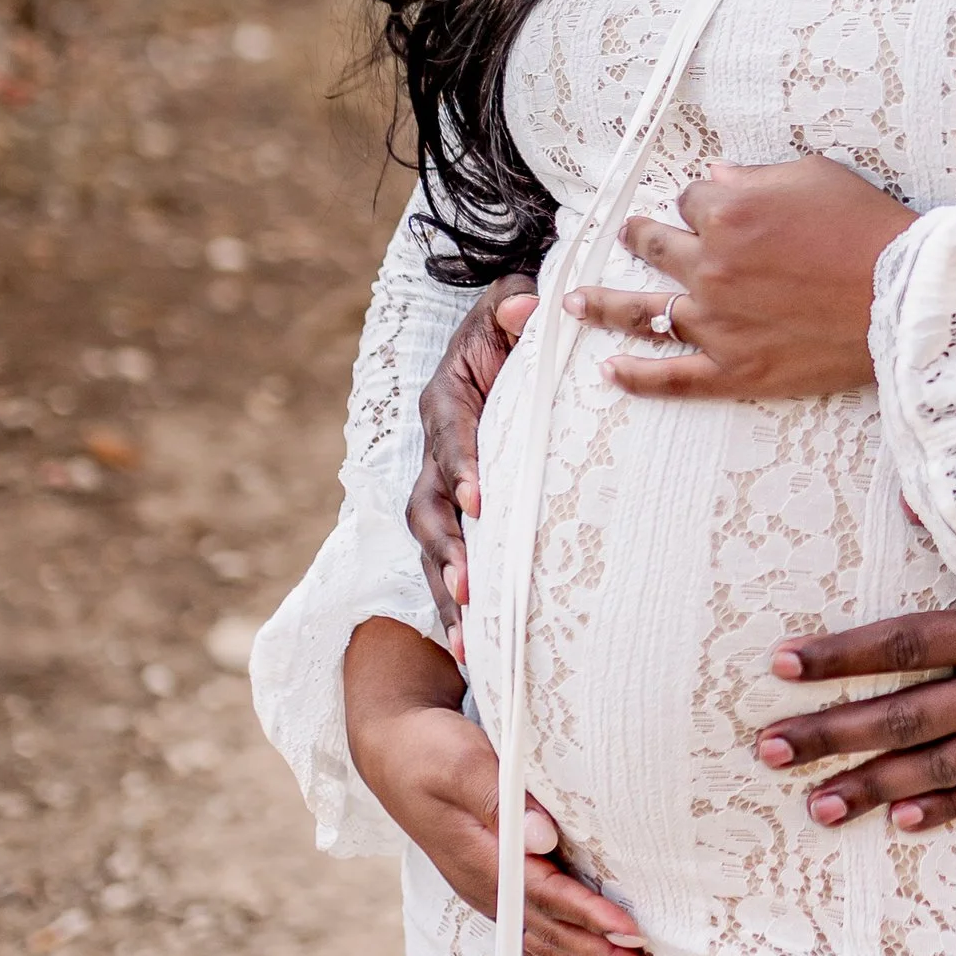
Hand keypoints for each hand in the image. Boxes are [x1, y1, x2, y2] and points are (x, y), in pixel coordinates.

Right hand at [342, 617, 661, 955]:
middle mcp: (485, 886)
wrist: (393, 752)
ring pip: (545, 942)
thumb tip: (543, 837)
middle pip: (550, 933)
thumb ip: (498, 799)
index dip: (588, 916)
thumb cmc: (430, 750)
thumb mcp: (460, 762)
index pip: (543, 894)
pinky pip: (537, 934)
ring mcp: (488, 893)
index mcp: (479, 857)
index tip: (632, 934)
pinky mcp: (495, 888)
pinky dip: (571, 955)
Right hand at [411, 272, 539, 635]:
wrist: (501, 341)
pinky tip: (474, 651)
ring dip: (447, 590)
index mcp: (447, 402)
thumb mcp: (510, 304)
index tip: (480, 501)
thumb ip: (516, 303)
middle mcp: (434, 450)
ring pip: (432, 547)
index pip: (451, 439)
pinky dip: (457, 607)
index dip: (461, 470)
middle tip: (468, 587)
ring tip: (468, 639)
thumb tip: (528, 305)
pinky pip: (447, 563)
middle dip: (446, 550)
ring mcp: (440, 488)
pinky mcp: (456, 516)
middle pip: (427, 508)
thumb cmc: (512, 327)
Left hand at [565, 157, 911, 402]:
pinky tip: (610, 372)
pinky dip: (638, 377)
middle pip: (656, 245)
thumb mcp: (816, 177)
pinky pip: (674, 377)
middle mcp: (710, 266)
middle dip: (640, 235)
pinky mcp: (735, 369)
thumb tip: (718, 179)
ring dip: (603, 304)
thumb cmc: (868, 229)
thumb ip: (757, 177)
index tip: (714, 204)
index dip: (703, 201)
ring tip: (574, 303)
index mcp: (727, 213)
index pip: (691, 199)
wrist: (906, 297)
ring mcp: (717, 322)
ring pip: (643, 311)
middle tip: (628, 234)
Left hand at [754, 542, 955, 830]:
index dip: (837, 657)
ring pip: (944, 763)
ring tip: (819, 807)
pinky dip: (954, 805)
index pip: (899, 642)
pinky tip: (908, 821)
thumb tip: (905, 497)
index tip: (779, 666)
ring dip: (877, 785)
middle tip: (767, 753)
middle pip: (903, 714)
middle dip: (830, 736)